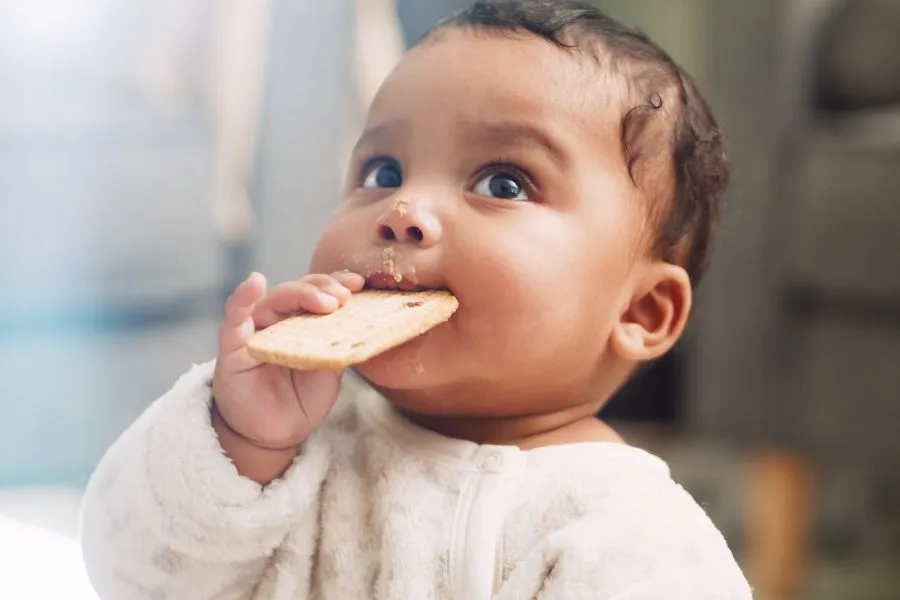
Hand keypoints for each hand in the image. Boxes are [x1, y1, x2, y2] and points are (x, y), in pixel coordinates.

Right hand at [212, 271, 363, 461]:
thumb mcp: (329, 369)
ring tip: (323, 302)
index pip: (320, 292)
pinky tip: (255, 282)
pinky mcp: (232, 346)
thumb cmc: (302, 399)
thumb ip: (340, 343)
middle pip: (299, 290)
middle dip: (324, 288)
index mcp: (303, 321)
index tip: (359, 284)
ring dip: (299, 294)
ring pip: (275, 299)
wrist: (274, 435)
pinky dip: (243, 297)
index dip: (338, 283)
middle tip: (343, 298)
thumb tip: (367, 321)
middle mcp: (279, 319)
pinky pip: (234, 316)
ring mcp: (256, 329)